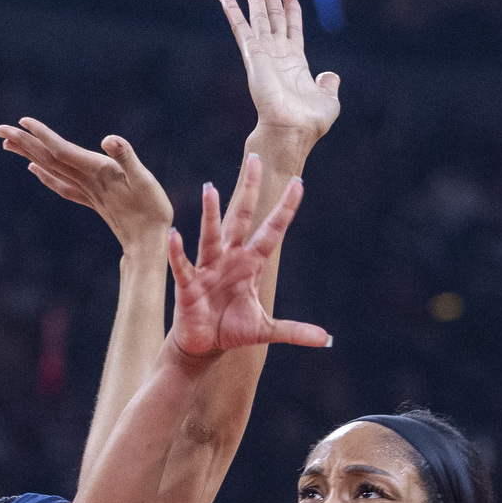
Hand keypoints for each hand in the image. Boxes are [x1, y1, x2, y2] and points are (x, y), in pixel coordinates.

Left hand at [0, 119, 172, 252]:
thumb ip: (126, 157)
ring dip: (28, 154)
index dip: (42, 135)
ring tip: (7, 143)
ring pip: (50, 169)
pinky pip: (61, 185)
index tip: (21, 121)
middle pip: (48, 158)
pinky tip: (34, 170)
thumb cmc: (152, 210)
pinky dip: (44, 175)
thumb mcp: (144, 179)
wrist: (148, 244)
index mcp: (96, 171)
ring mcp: (86, 191)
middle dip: (23, 142)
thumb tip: (109, 139)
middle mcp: (86, 181)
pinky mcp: (92, 200)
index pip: (61, 150)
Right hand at [164, 158, 329, 360]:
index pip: (272, 231)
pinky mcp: (189, 284)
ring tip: (210, 188)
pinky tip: (176, 235)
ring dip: (211, 213)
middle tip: (254, 158)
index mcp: (251, 264)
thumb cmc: (232, 329)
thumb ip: (294, 330)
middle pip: (240, 217)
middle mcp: (230, 258)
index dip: (285, 208)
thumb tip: (325, 338)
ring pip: (211, 234)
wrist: (204, 344)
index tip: (299, 182)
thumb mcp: (266, 329)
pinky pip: (183, 264)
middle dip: (248, 190)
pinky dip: (178, 251)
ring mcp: (209, 268)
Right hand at [219, 0, 338, 144]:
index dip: (291, 12)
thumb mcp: (328, 99)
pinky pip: (241, 28)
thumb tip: (330, 76)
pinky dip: (232, 11)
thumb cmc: (309, 121)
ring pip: (258, 19)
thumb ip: (329, 85)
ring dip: (254, 0)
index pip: (292, 29)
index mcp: (296, 62)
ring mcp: (264, 53)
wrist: (292, 129)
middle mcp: (278, 55)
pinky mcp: (253, 54)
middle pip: (273, 19)